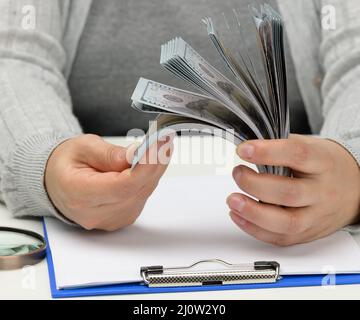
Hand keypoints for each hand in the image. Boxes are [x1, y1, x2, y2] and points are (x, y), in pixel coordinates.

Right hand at [45, 134, 172, 230]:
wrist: (58, 183)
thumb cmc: (67, 164)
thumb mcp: (82, 147)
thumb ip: (109, 154)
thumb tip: (136, 154)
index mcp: (79, 194)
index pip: (122, 186)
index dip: (146, 166)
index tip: (160, 144)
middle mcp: (96, 213)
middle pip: (137, 189)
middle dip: (155, 162)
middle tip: (165, 139)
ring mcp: (111, 219)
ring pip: (143, 192)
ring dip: (155, 169)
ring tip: (160, 146)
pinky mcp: (122, 218)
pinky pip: (142, 196)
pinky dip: (148, 178)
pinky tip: (150, 162)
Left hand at [227, 134, 359, 245]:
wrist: (355, 188)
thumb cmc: (326, 165)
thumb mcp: (310, 147)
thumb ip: (279, 146)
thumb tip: (245, 147)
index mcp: (322, 162)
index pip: (296, 154)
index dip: (267, 152)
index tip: (244, 150)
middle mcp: (322, 191)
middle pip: (288, 193)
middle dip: (254, 184)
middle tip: (237, 173)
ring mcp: (316, 215)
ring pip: (285, 222)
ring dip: (252, 212)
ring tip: (233, 200)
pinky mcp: (307, 233)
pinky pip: (280, 237)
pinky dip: (254, 229)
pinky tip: (239, 215)